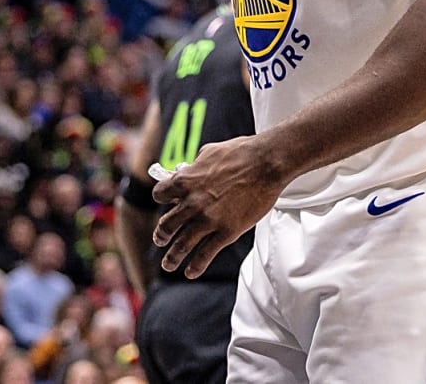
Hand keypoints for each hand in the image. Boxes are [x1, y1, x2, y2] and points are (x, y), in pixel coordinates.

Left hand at [152, 135, 287, 276]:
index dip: (162, 199)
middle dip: (161, 235)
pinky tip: (190, 272)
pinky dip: (196, 266)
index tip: (166, 204)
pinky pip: (206, 254)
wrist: (266, 163)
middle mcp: (191, 203)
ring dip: (172, 257)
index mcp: (184, 181)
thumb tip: (187, 171)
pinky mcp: (227, 232)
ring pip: (182, 245)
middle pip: (167, 225)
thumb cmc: (240, 153)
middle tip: (160, 241)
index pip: (159, 195)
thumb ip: (194, 167)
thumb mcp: (208, 153)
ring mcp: (208, 220)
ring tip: (168, 265)